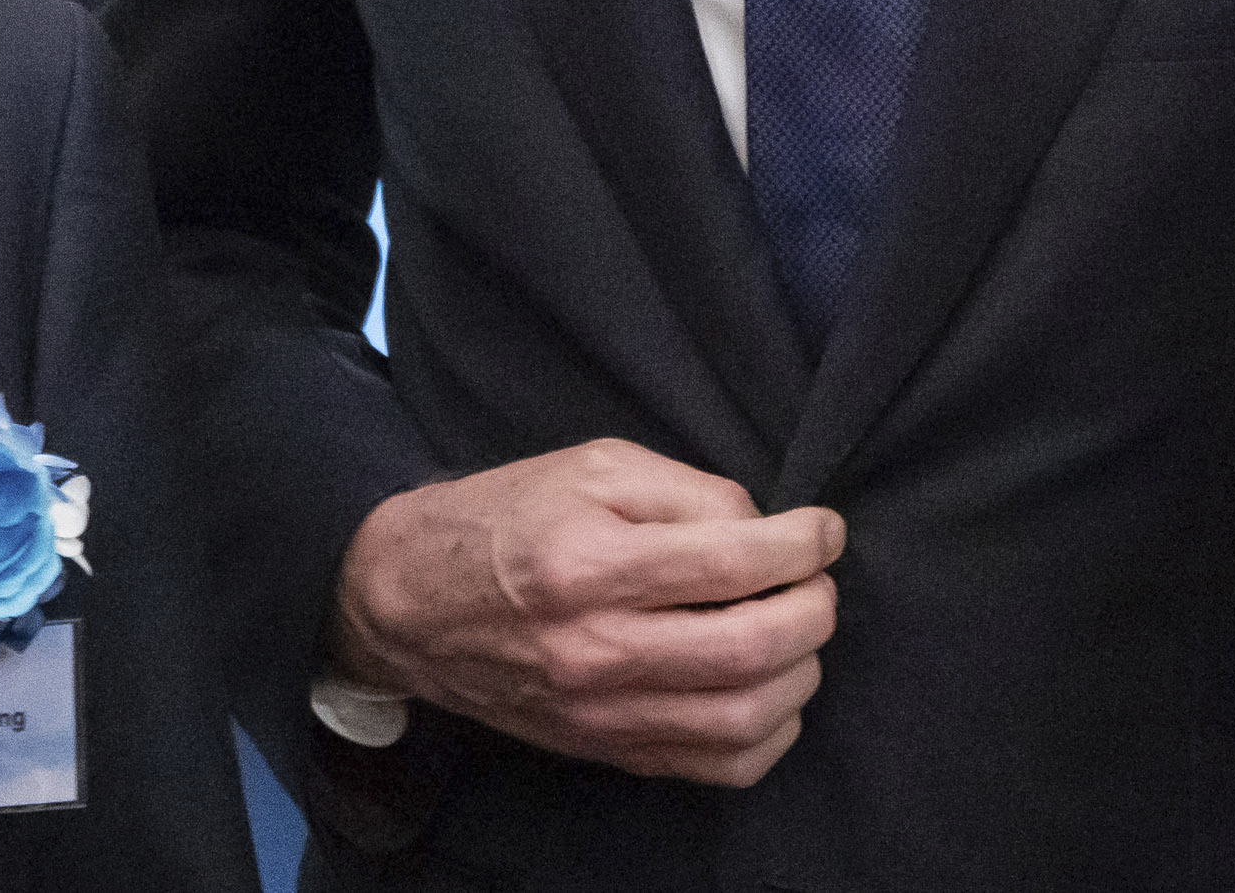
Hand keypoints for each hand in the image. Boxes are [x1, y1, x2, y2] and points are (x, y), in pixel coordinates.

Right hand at [328, 441, 841, 787]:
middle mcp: (597, 649)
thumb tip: (765, 530)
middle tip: (816, 581)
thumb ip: (685, 491)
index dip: (803, 544)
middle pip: (752, 649)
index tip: (823, 530)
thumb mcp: (590, 467)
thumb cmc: (503, 520)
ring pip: (746, 720)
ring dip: (801, 674)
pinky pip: (717, 767)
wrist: (411, 604)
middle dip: (814, 610)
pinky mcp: (606, 749)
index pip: (733, 562)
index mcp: (589, 565)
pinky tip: (767, 688)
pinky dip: (768, 733)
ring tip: (796, 632)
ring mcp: (602, 712)